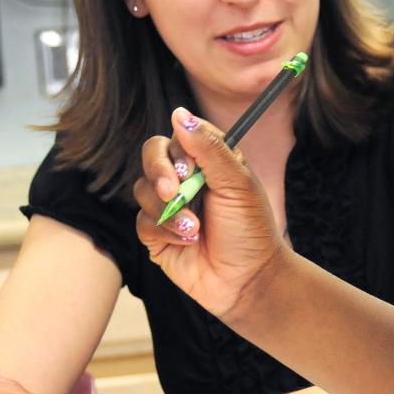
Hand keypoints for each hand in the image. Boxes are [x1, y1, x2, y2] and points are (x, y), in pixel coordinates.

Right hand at [133, 107, 288, 319]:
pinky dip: (165, 230)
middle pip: (151, 155)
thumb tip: (179, 113)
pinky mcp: (157, 234)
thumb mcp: (236, 183)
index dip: (180, 147)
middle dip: (159, 171)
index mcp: (209, 161)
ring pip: (143, 189)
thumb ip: (209, 148)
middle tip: (175, 190)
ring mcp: (169, 207)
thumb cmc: (250, 230)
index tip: (190, 165)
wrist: (248, 280)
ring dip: (169, 210)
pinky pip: (143, 221)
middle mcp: (186, 180)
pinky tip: (189, 241)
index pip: (179, 135)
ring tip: (196, 228)